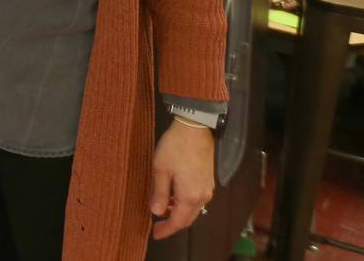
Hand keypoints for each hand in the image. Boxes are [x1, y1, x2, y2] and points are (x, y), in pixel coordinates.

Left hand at [149, 120, 215, 239]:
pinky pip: (197, 200)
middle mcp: (202, 196)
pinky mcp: (208, 180)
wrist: (195, 128)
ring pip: (193, 210)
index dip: (166, 230)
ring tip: (162, 211)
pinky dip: (185, 204)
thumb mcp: (160, 169)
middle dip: (172, 224)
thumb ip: (160, 193)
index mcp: (190, 196)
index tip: (155, 234)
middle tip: (157, 227)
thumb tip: (157, 212)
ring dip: (178, 214)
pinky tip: (173, 198)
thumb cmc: (175, 146)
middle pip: (187, 219)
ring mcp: (207, 188)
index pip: (178, 222)